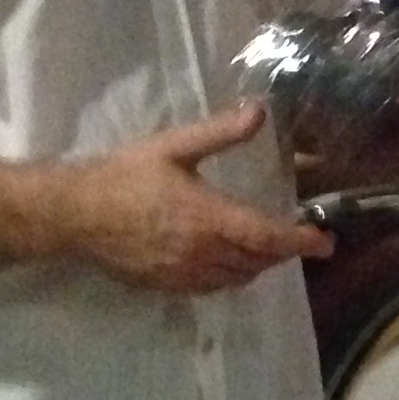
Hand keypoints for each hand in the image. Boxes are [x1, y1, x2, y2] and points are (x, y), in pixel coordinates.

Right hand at [54, 100, 329, 294]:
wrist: (72, 215)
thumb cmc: (123, 175)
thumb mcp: (173, 146)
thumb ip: (219, 132)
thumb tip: (259, 111)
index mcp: (207, 218)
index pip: (266, 237)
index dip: (300, 242)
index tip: (326, 243)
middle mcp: (201, 253)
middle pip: (257, 261)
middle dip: (281, 251)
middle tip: (296, 235)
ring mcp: (182, 275)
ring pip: (236, 278)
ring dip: (257, 265)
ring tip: (265, 246)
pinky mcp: (165, 287)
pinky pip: (212, 287)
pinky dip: (231, 276)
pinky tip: (227, 260)